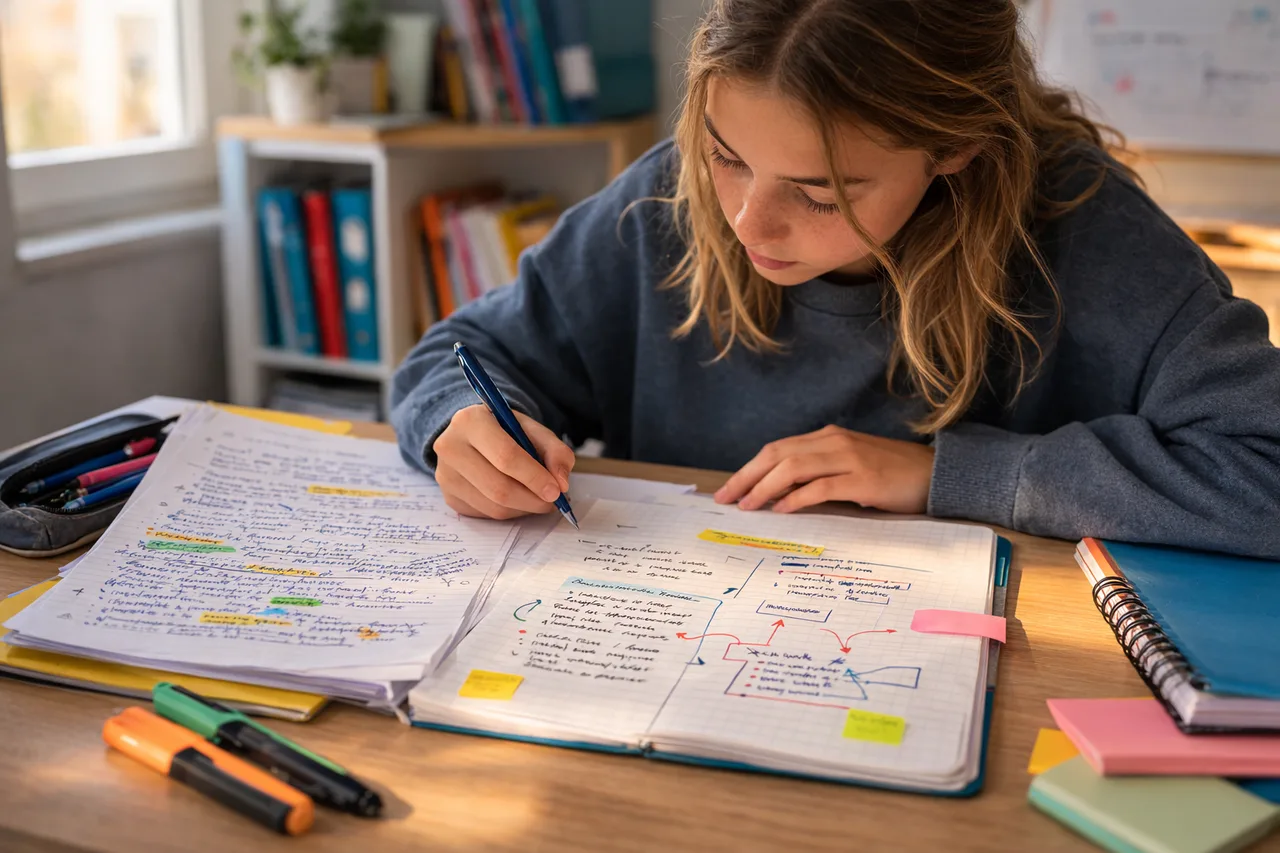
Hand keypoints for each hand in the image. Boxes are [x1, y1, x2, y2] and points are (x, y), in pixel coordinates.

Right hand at [433, 404, 574, 519]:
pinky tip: (518, 500)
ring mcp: (445, 475)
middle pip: (498, 487)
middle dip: (532, 499)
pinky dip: (509, 512)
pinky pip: (486, 514)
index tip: (556, 491)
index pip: (505, 456)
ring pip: (493, 506)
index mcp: (470, 421)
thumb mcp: (533, 430)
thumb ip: (555, 451)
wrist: (472, 436)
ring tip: (538, 499)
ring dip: (523, 508)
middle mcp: (450, 447)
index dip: (534, 477)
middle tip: (552, 501)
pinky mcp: (448, 497)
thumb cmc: (506, 431)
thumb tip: (561, 483)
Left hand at [714, 425, 934, 514]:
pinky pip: (820, 487)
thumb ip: (818, 474)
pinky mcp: (863, 479)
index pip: (777, 449)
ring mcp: (849, 458)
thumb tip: (778, 494)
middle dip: (746, 477)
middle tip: (725, 499)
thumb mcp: (848, 468)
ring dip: (764, 487)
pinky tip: (782, 510)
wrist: (935, 474)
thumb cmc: (890, 475)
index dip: (748, 469)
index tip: (728, 490)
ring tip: (748, 506)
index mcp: (827, 437)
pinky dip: (796, 498)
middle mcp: (834, 442)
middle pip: (777, 454)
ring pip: (793, 468)